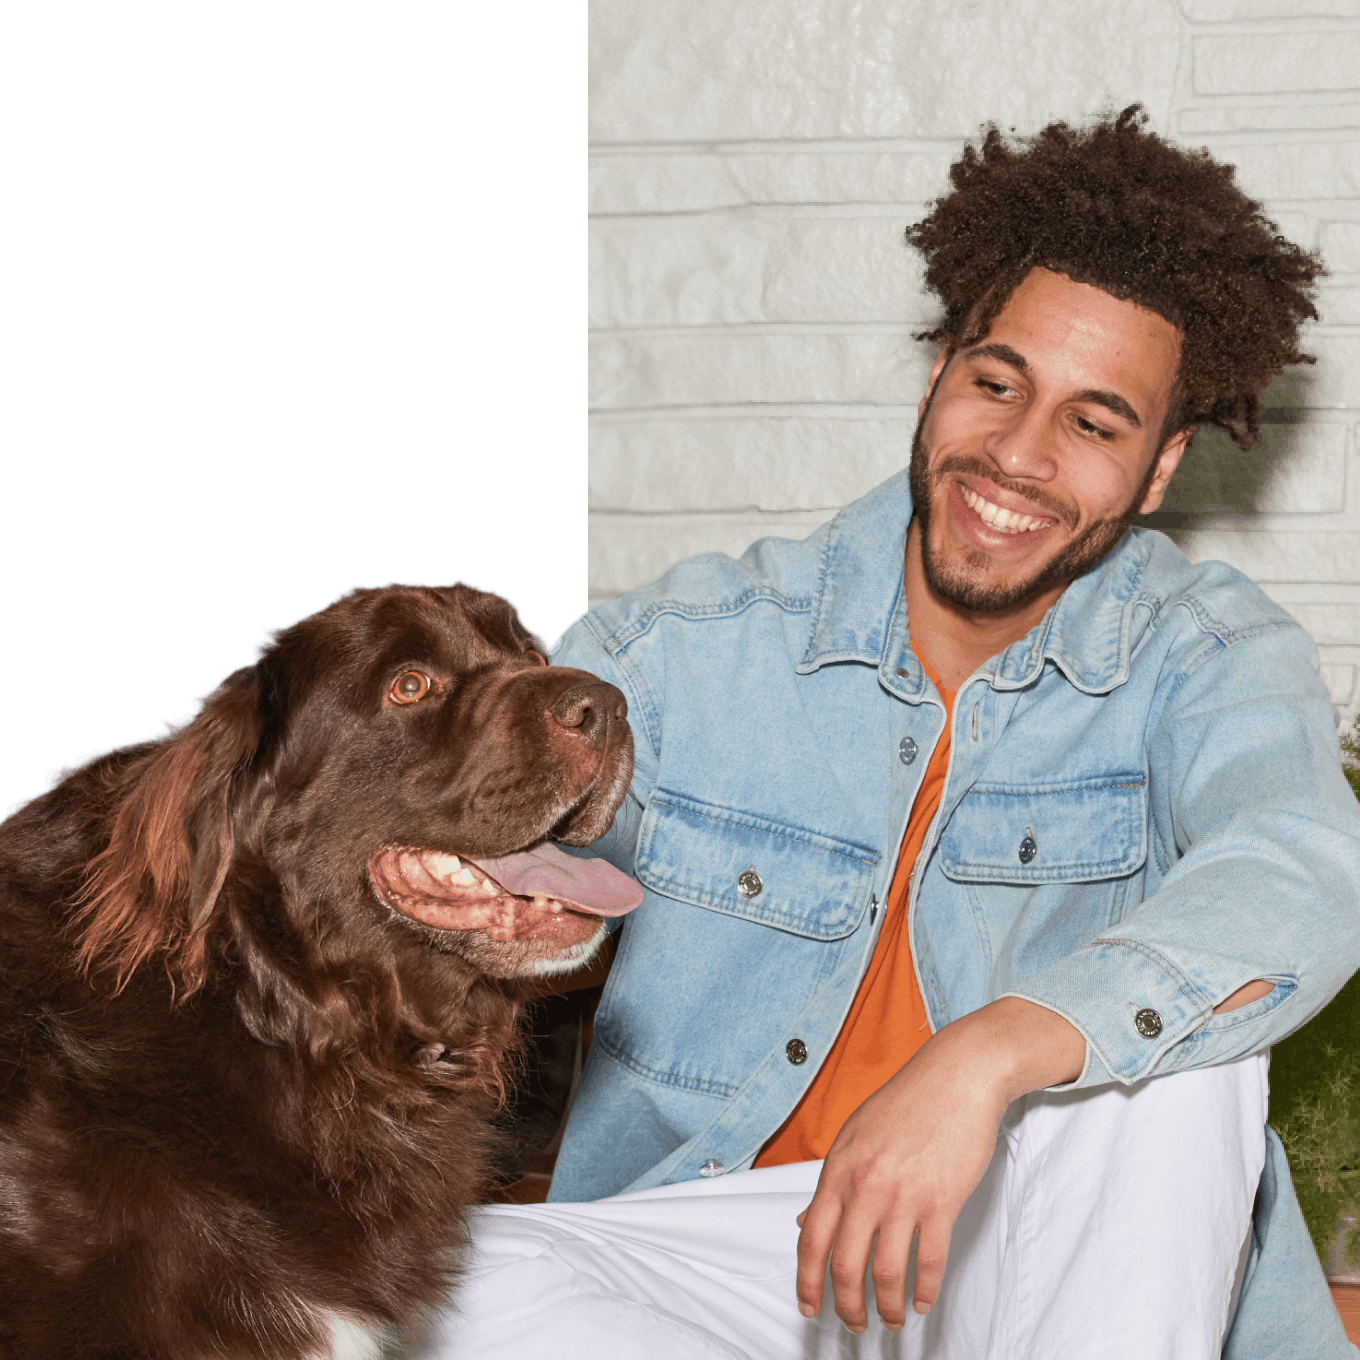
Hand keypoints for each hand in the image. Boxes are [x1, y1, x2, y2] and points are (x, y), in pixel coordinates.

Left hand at [794, 997, 1084, 1331]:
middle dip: (845, 1306)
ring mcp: (904, 1196)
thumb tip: (807, 1221)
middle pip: (845, 1266)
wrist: (956, 1076)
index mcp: (839, 1169)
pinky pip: (929, 1261)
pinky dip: (924, 1290)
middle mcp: (866, 1186)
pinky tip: (922, 1301)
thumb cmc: (906, 1101)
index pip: (812, 1239)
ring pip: (886, 1273)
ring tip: (889, 1319)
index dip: (807, 1281)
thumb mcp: (854, 1135)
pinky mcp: (942, 1201)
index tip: (808, 1305)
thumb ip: (831, 1182)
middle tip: (851, 1323)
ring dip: (886, 1307)